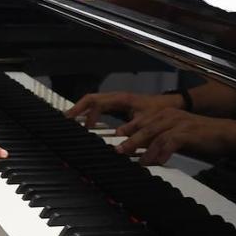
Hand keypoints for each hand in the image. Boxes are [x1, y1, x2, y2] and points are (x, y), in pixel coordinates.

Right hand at [65, 91, 180, 126]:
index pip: (98, 102)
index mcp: (121, 99)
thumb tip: (118, 137)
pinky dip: (90, 111)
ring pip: (94, 100)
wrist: (169, 106)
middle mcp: (116, 97)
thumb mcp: (146, 121)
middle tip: (66, 117)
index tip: (86, 127)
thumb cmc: (159, 111)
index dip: (89, 114)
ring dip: (82, 108)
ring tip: (70, 118)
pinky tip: (86, 120)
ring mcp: (116, 100)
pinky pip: (99, 105)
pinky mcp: (117, 104)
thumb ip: (132, 129)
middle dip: (77, 107)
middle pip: (91, 98)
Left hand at [114, 108, 235, 165]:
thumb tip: (143, 151)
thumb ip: (160, 139)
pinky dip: (162, 153)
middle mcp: (169, 115)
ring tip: (135, 160)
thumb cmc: (199, 136)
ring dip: (143, 148)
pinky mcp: (187, 132)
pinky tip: (157, 162)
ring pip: (155, 134)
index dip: (127, 128)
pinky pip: (170, 142)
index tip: (115, 138)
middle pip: (144, 127)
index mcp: (165, 114)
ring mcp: (178, 123)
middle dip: (130, 139)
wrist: (224, 133)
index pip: (141, 120)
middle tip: (118, 150)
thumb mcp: (176, 135)